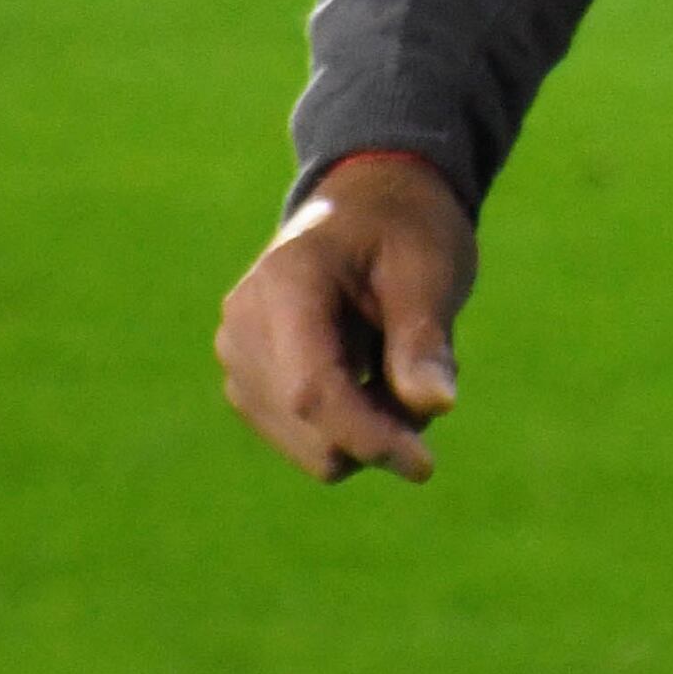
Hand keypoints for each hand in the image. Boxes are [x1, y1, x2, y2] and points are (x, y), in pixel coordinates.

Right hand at [217, 151, 474, 484]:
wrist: (367, 207)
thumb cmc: (404, 231)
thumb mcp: (429, 271)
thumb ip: (423, 339)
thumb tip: (434, 406)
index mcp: (285, 284)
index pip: (312, 390)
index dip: (367, 436)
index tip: (423, 465)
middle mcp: (243, 326)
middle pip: (311, 431)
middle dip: (380, 427)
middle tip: (427, 373)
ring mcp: (237, 359)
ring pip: (311, 448)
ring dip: (369, 427)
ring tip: (396, 362)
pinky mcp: (248, 386)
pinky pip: (306, 442)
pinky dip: (350, 424)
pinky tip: (369, 371)